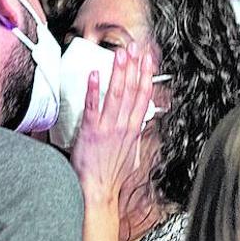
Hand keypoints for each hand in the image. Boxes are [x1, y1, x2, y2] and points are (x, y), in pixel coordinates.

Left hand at [70, 43, 155, 206]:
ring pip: (116, 94)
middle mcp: (123, 126)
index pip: (144, 97)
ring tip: (121, 54)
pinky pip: (93, 106)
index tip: (148, 61)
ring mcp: (108, 128)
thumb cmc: (110, 177)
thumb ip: (131, 136)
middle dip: (134, 67)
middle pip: (132, 91)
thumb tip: (134, 125)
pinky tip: (96, 75)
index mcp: (133, 130)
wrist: (98, 192)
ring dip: (119, 72)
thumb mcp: (130, 155)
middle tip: (135, 48)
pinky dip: (95, 90)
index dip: (146, 76)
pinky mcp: (91, 132)